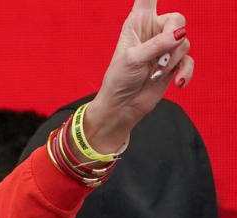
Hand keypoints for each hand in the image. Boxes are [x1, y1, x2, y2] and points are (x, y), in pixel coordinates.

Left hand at [85, 0, 192, 153]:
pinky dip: (185, 71)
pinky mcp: (173, 64)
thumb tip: (181, 34)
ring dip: (171, 61)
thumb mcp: (133, 59)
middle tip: (161, 56)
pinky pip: (189, 61)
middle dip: (173, 37)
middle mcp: (153, 31)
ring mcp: (165, 47)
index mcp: (137, 23)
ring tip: (155, 73)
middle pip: (177, 19)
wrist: (122, 106)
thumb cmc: (119, 79)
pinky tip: (178, 82)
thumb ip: (157, 45)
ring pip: (185, 42)